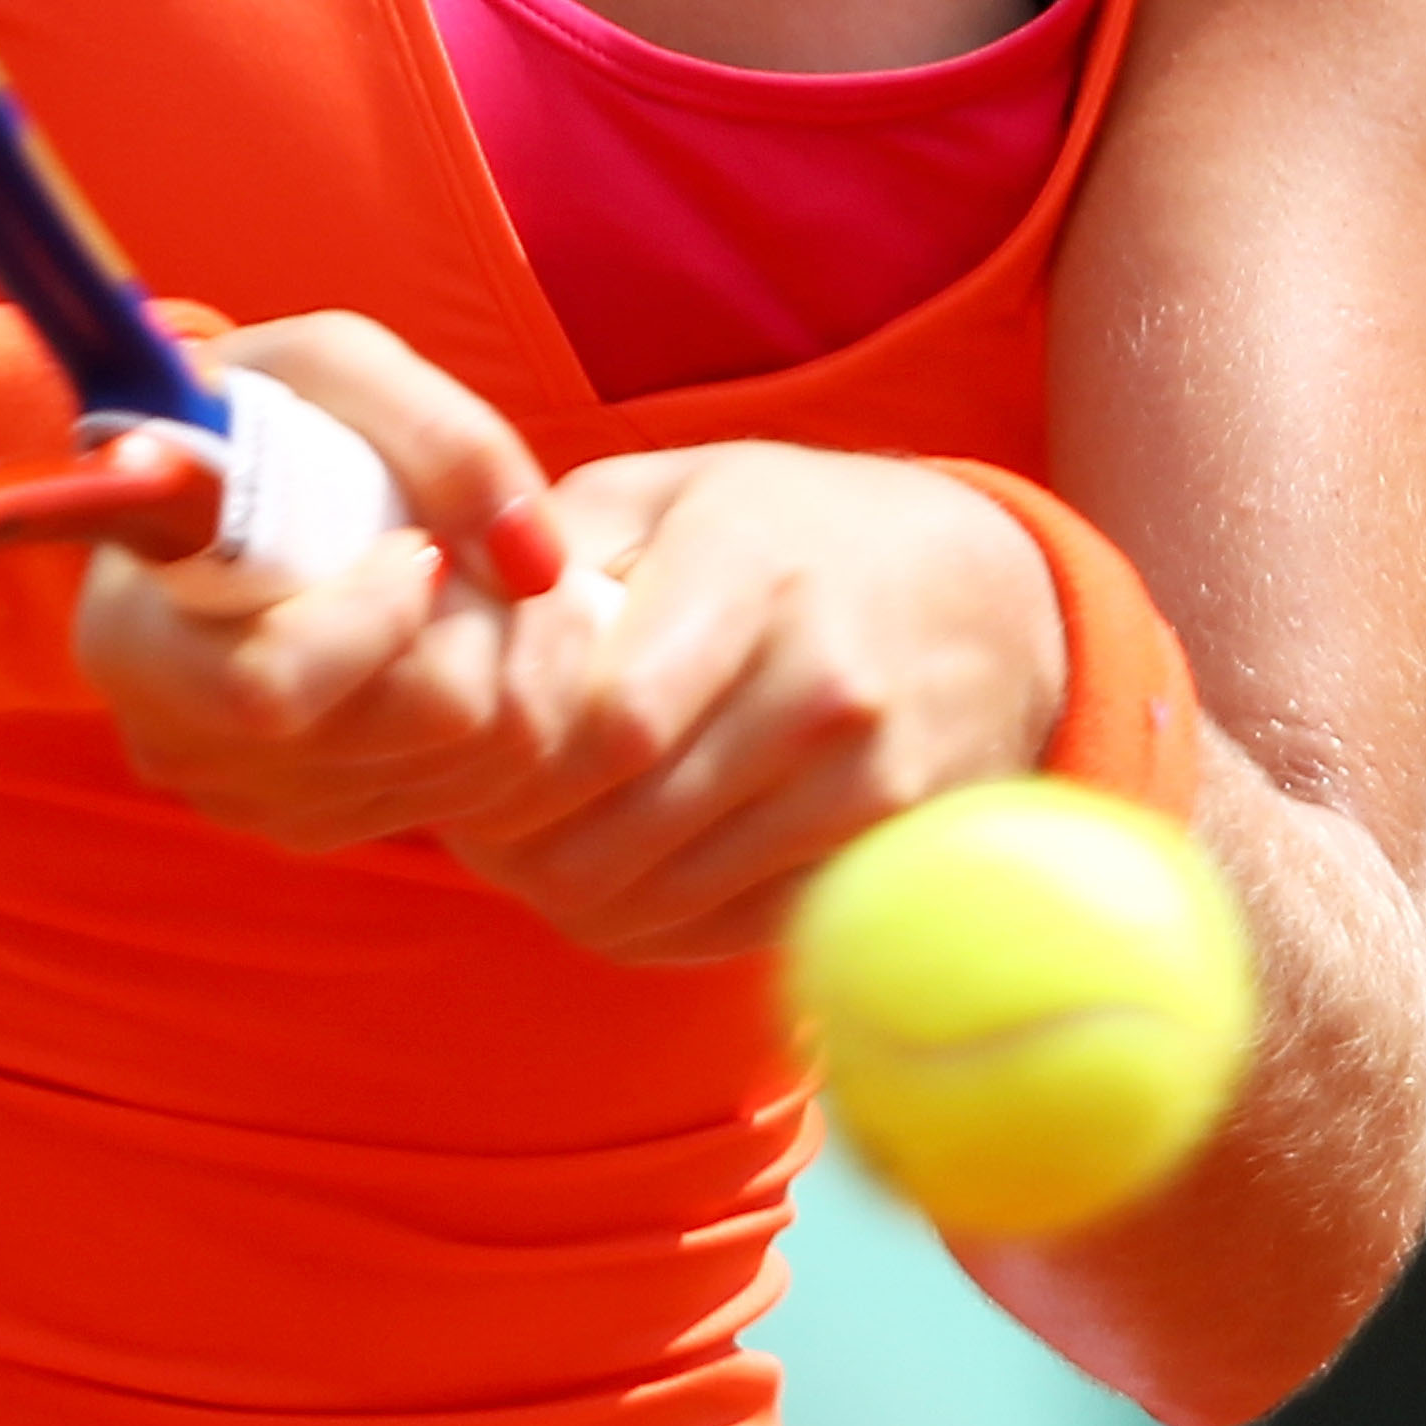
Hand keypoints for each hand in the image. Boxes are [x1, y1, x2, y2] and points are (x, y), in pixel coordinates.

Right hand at [71, 311, 562, 835]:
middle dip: (485, 621)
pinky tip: (466, 635)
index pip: (273, 686)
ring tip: (476, 578)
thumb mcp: (331, 370)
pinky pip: (482, 790)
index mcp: (134, 638)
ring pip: (473, 764)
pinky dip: (508, 704)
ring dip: (516, 658)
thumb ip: (444, 439)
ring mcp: (255, 799)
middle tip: (470, 547)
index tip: (414, 543)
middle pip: (413, 725)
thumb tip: (533, 561)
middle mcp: (182, 743)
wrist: (223, 484)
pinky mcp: (325, 822)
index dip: (382, 614)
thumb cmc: (262, 415)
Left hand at [437, 442, 1067, 962]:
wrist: (987, 600)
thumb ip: (555, 545)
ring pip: (663, 899)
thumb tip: (437, 610)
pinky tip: (616, 875)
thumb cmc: (790, 535)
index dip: (512, 764)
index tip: (463, 760)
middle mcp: (824, 684)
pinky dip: (650, 922)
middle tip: (469, 825)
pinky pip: (726, 935)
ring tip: (526, 849)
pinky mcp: (884, 857)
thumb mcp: (674, 491)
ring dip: (569, 892)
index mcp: (752, 569)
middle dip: (520, 840)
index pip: (608, 721)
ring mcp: (866, 783)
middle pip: (624, 826)